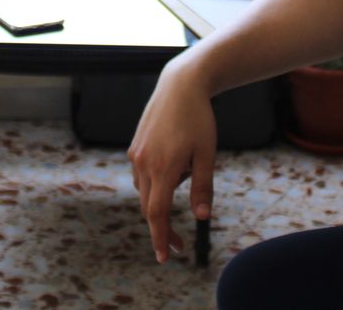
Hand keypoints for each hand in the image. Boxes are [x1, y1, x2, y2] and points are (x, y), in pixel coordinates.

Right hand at [126, 61, 216, 262]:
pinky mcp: (135, 146)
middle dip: (162, 228)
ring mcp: (136, 154)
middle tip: (179, 245)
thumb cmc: (199, 120)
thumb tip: (201, 218)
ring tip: (188, 172)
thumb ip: (203, 188)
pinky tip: (174, 166)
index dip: (160, 237)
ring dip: (161, 200)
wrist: (180, 85)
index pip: (157, 214)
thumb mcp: (207, 154)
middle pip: (149, 207)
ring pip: (145, 191)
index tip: (164, 256)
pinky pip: (142, 175)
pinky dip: (156, 182)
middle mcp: (144, 164)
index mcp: (163, 168)